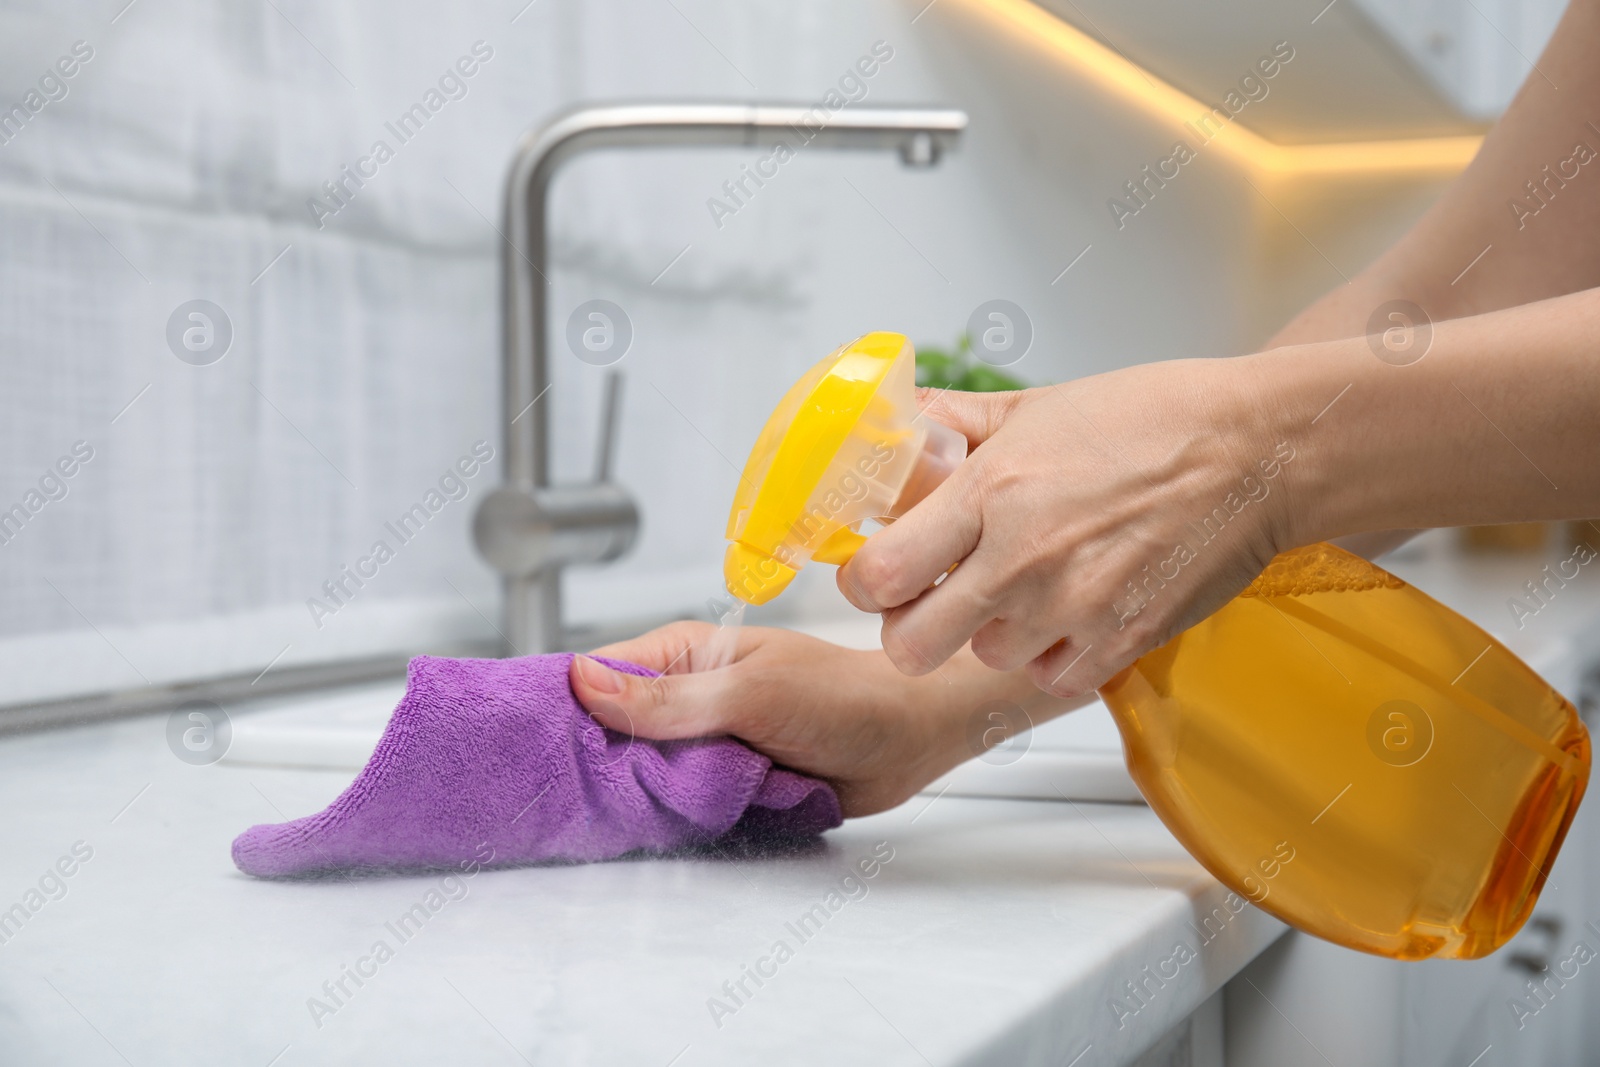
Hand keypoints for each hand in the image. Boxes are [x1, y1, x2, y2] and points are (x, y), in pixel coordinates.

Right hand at [568, 621, 1064, 816]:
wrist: (909, 740)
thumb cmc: (843, 696)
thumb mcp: (749, 692)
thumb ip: (670, 697)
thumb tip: (583, 681)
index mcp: (684, 653)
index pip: (598, 674)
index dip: (564, 707)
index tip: (530, 743)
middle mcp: (685, 696)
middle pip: (610, 733)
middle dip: (595, 762)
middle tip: (564, 797)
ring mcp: (702, 743)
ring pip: (640, 776)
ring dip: (634, 797)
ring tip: (605, 819)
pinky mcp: (722, 785)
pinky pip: (676, 806)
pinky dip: (668, 819)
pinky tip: (648, 831)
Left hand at [838, 357, 1293, 696]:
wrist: (1257, 451)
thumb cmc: (1154, 419)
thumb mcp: (1037, 405)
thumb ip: (953, 424)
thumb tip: (894, 428)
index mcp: (993, 492)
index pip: (879, 575)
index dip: (864, 581)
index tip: (877, 570)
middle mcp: (1023, 560)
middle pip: (910, 646)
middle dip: (909, 625)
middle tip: (930, 596)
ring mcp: (1074, 610)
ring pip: (982, 660)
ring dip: (989, 631)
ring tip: (1023, 585)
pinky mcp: (1120, 643)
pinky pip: (1049, 678)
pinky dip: (1049, 654)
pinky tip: (1069, 607)